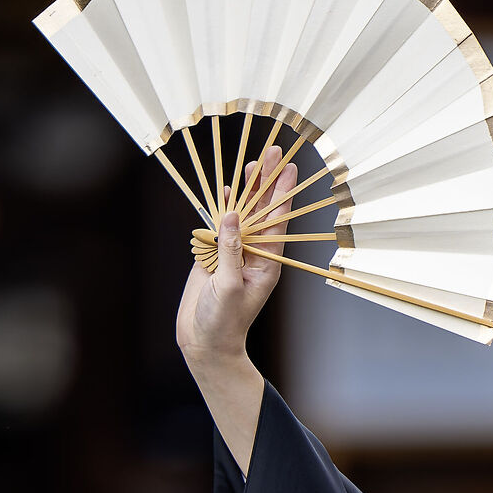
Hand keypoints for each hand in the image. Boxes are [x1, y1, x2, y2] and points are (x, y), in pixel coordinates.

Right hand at [175, 145, 297, 379]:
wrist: (204, 342)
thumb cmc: (222, 321)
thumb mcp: (227, 285)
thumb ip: (230, 249)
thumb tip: (232, 214)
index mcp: (266, 263)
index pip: (277, 220)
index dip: (282, 192)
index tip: (288, 166)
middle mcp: (254, 254)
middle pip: (263, 211)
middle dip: (267, 182)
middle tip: (272, 151)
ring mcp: (235, 254)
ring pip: (243, 215)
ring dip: (247, 190)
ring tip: (252, 163)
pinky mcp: (216, 256)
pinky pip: (222, 226)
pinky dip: (224, 207)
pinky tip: (227, 188)